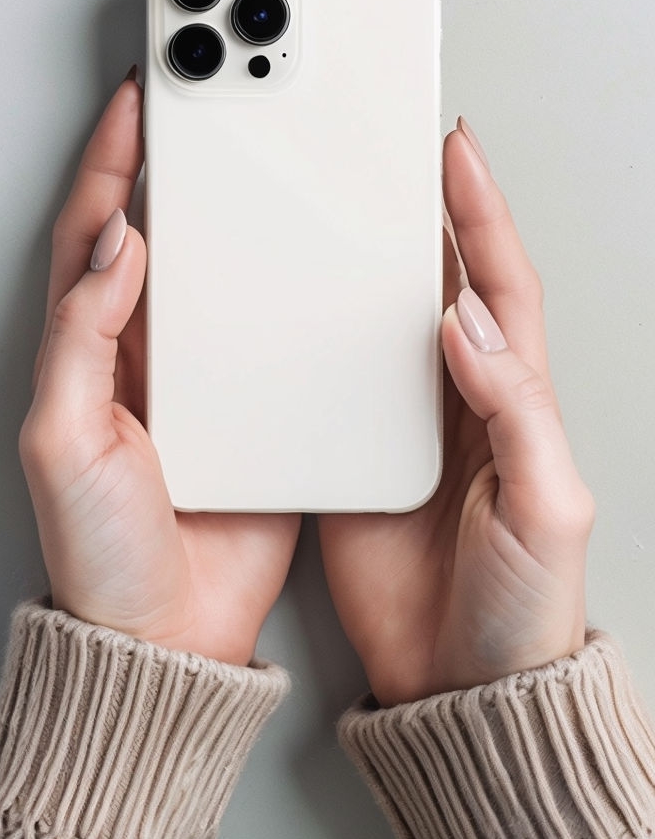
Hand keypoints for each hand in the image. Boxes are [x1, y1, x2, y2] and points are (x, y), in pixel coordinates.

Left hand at [20, 73, 299, 665]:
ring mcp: (209, 374)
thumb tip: (117, 244)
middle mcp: (147, 349)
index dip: (115, 158)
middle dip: (186, 151)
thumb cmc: (101, 548)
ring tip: (271, 138)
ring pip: (230, 266)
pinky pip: (283, 324)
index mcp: (91, 347)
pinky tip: (322, 246)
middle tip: (215, 82)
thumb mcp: (65, 439)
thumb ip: (83, 339)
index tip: (144, 93)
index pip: (96, 229)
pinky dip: (301, 277)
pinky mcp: (262, 404)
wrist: (172, 633)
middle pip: (167, 226)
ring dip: (247, 203)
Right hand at [318, 120, 593, 704]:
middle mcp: (461, 404)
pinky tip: (293, 311)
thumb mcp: (545, 506)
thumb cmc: (525, 607)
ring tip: (336, 211)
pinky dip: (315, 339)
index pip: (502, 288)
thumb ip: (514, 411)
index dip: (483, 217)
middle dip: (422, 217)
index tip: (454, 153)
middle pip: (441, 288)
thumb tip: (468, 324)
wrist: (459, 685)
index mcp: (517, 403)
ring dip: (364, 269)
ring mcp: (404, 430)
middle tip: (386, 156)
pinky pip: (332, 385)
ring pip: (382, 327)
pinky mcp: (354, 461)